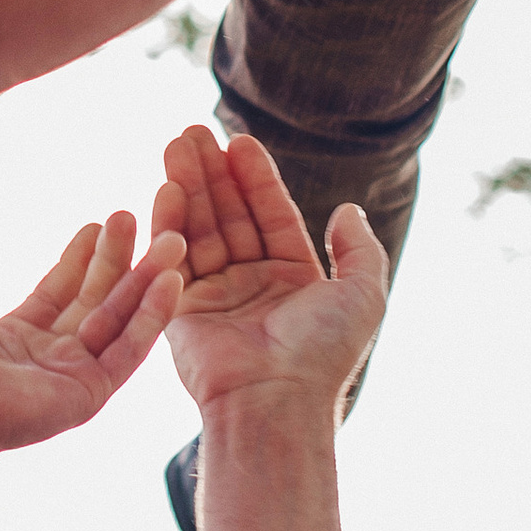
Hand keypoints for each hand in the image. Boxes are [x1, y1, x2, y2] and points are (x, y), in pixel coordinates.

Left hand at [0, 211, 183, 469]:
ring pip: (119, 321)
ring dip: (144, 281)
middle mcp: (46, 360)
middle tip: (133, 216)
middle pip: (92, 301)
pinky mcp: (89, 394)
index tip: (98, 222)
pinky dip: (152, 317)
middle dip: (116, 260)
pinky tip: (169, 280)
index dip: (79, 258)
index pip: (57, 293)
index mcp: (12, 341)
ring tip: (168, 239)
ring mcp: (70, 379)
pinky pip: (129, 351)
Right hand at [152, 126, 385, 417]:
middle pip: (230, 215)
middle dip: (213, 172)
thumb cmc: (322, 351)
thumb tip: (349, 209)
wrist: (276, 399)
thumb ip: (360, 248)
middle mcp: (253, 285)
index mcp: (294, 281)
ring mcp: (216, 296)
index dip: (256, 178)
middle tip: (194, 131)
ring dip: (188, 184)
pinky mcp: (181, 310)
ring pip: (201, 228)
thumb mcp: (363, 293)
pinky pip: (174, 256)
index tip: (239, 141)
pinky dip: (170, 220)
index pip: (272, 215)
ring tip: (176, 142)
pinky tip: (167, 185)